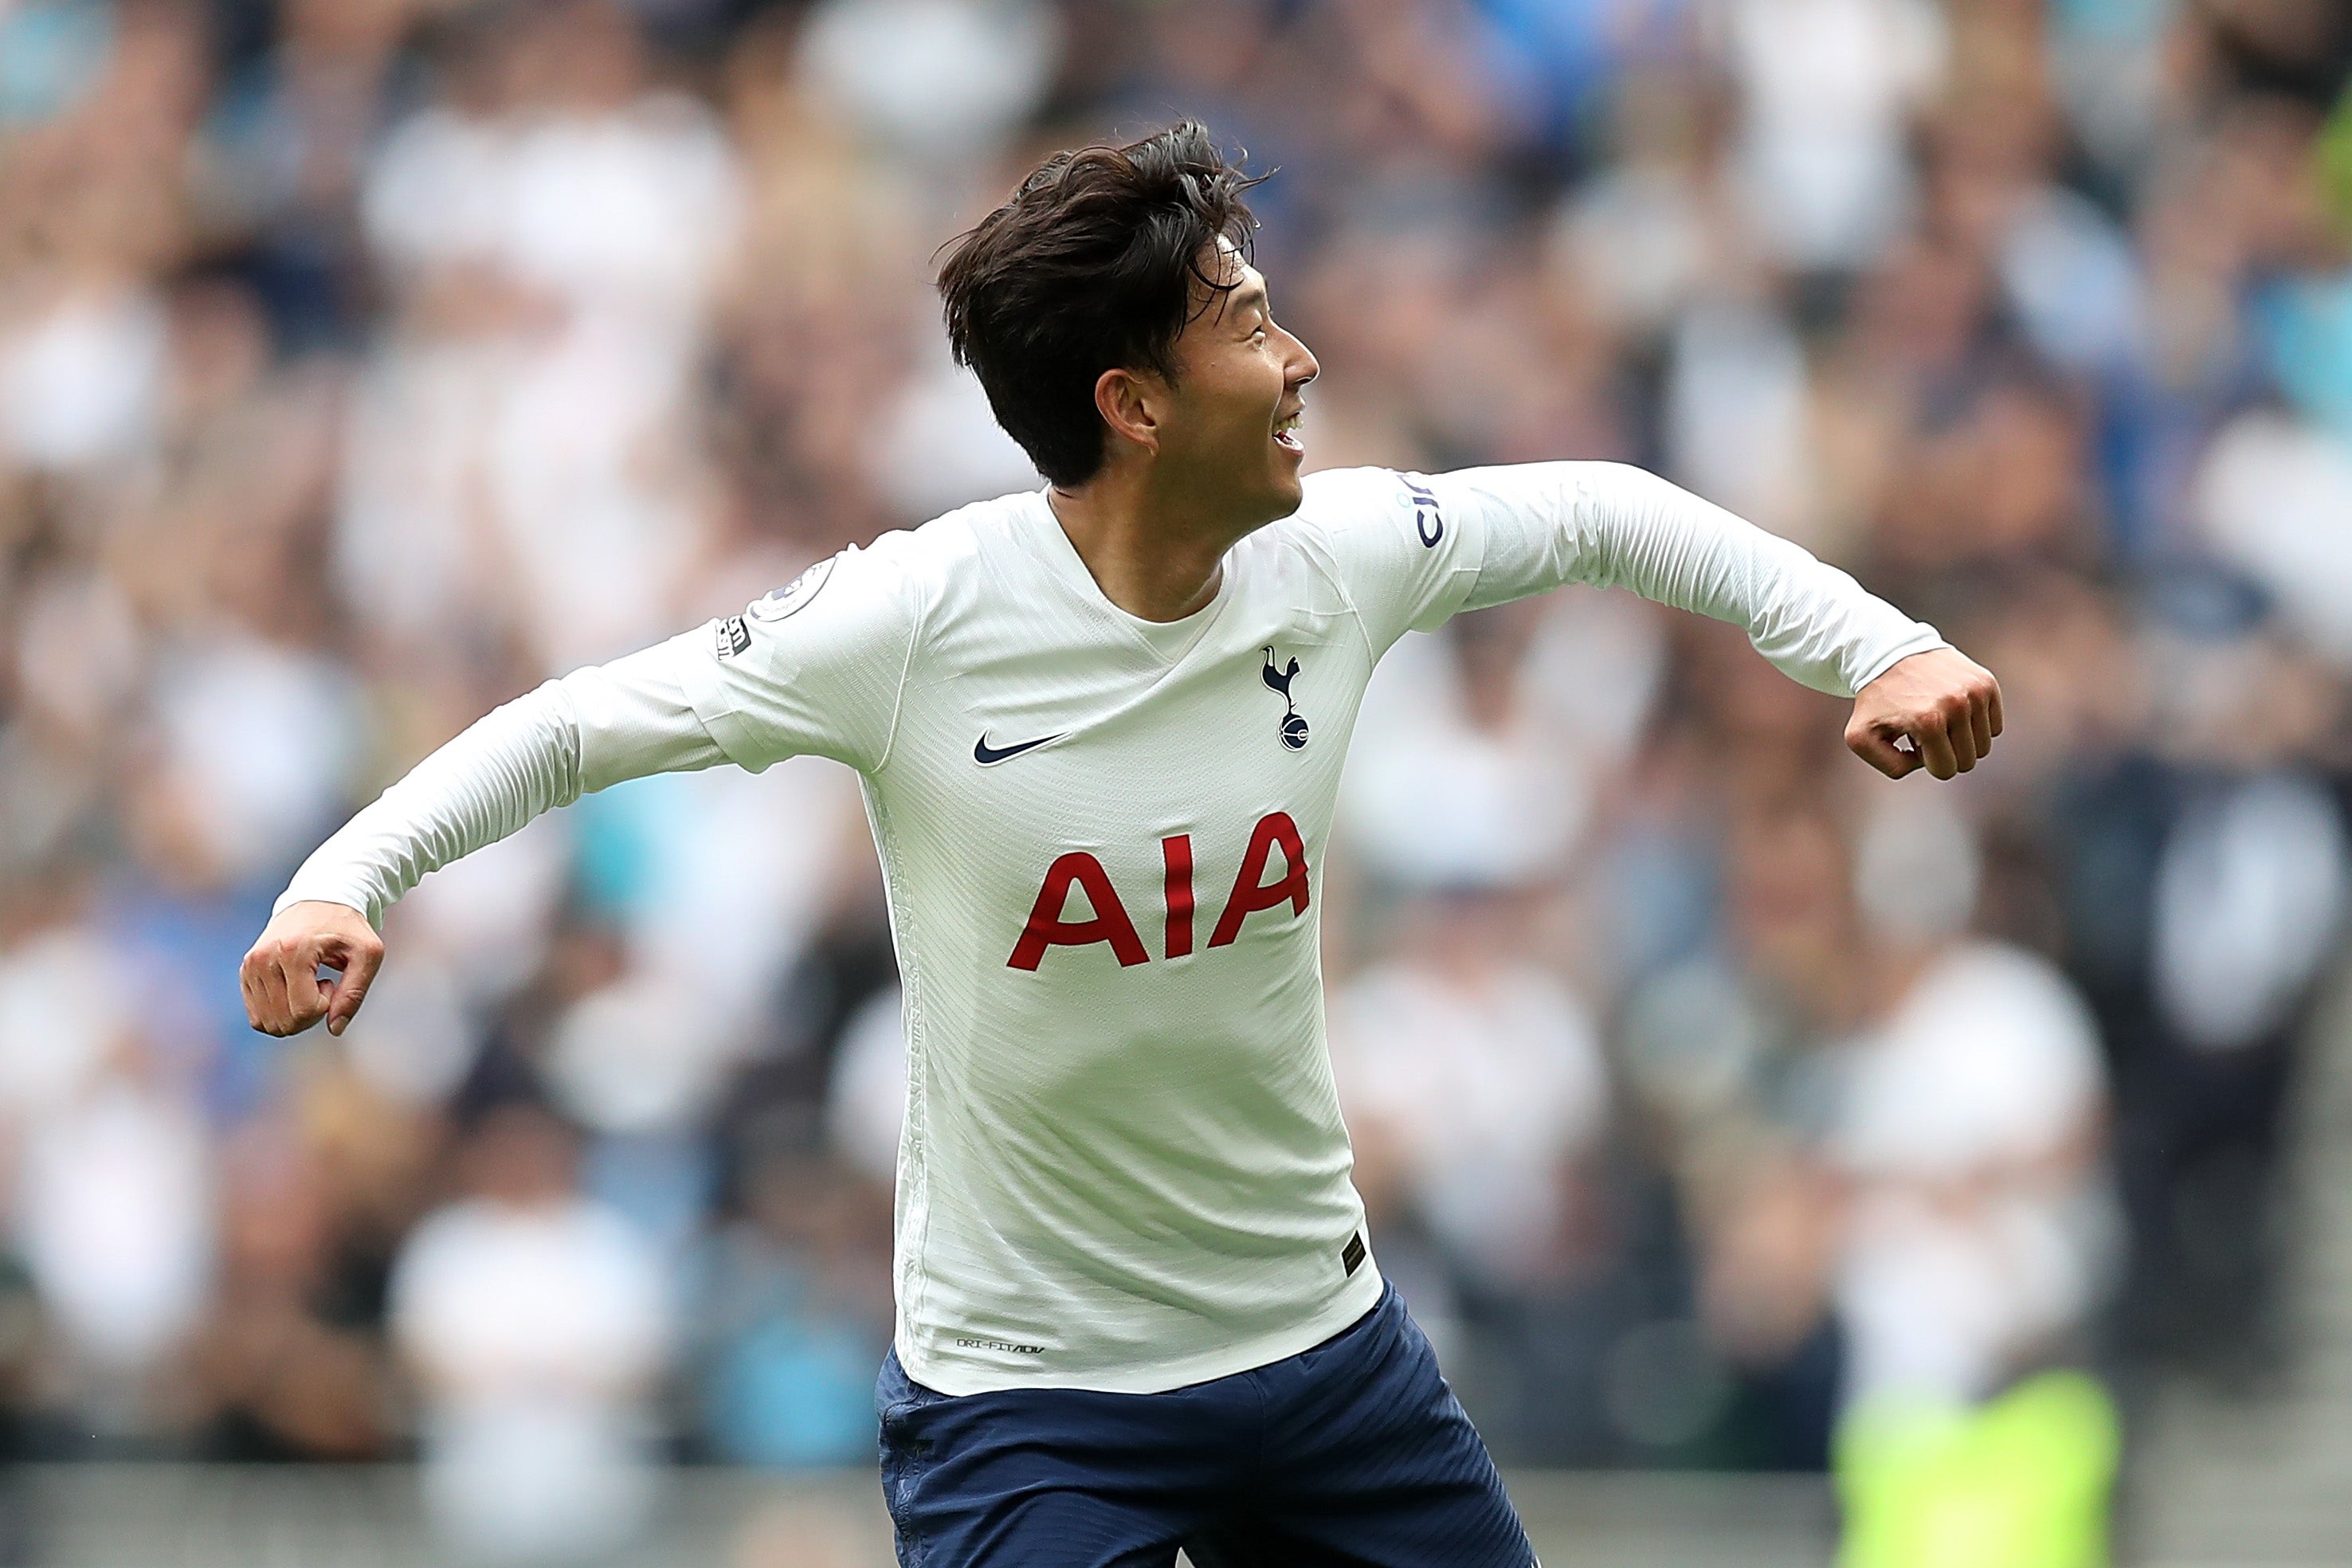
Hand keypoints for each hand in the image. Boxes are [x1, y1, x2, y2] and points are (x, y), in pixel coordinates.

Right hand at [240, 901, 383, 1036]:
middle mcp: (263, 959)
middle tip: (322, 985)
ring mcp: (250, 966)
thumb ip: (355, 993)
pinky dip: (279, 1013)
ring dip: (294, 1014)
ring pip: (267, 1023)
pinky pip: (257, 1017)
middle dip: (310, 1014)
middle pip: (284, 1021)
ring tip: (307, 985)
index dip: (325, 1006)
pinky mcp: (245, 972)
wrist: (319, 901)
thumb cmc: (348, 928)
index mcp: (292, 952)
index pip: (304, 1010)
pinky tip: (294, 988)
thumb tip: (334, 1029)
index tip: (331, 982)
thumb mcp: (368, 954)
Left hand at [1846, 648, 2003, 780]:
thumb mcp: (1860, 738)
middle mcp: (1957, 705)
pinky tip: (1952, 708)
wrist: (1890, 652)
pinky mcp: (1986, 683)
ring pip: (1984, 745)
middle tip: (1924, 729)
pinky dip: (1974, 724)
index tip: (1913, 741)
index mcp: (1928, 722)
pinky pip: (1994, 726)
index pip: (1946, 770)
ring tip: (1937, 716)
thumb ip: (1890, 766)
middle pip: (1968, 760)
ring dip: (1961, 739)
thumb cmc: (1875, 700)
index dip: (1928, 762)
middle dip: (1945, 752)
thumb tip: (1925, 764)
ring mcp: (1975, 692)